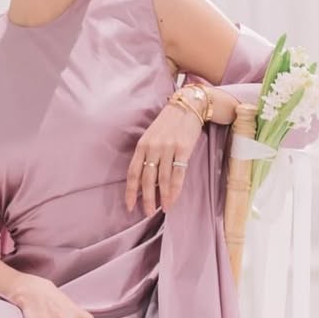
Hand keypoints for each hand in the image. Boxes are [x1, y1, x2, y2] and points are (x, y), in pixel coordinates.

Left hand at [125, 100, 202, 216]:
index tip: (130, 206)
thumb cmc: (169, 123)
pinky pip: (178, 174)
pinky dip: (175, 189)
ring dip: (162, 197)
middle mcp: (153, 147)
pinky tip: (173, 199)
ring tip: (163, 209)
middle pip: (146, 179)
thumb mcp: (152, 136)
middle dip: (146, 199)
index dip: (131, 191)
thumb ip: (147, 155)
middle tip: (147, 212)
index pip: (133, 172)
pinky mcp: (183, 149)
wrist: (189, 105)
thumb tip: (146, 181)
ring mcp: (168, 148)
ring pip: (162, 179)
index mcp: (142, 145)